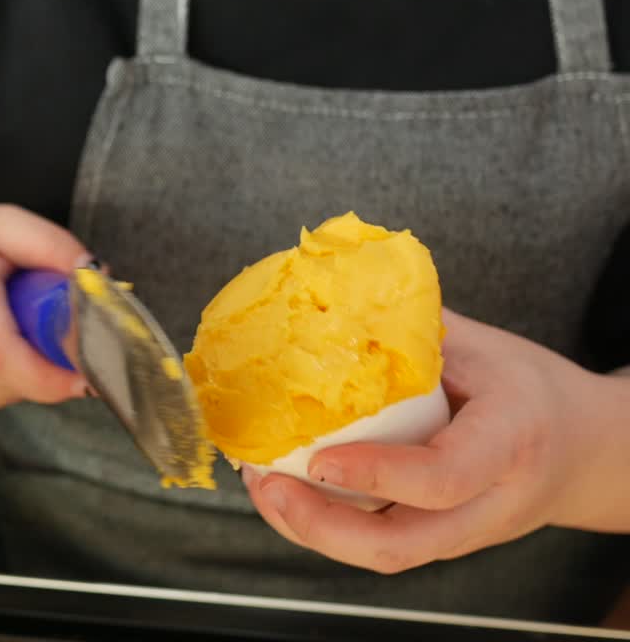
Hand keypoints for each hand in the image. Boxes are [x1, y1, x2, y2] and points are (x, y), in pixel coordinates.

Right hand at [0, 193, 90, 410]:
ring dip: (48, 358)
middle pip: (29, 377)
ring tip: (25, 319)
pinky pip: (22, 390)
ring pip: (31, 386)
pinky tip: (14, 338)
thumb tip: (96, 276)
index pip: (5, 355)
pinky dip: (32, 368)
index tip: (97, 358)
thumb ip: (49, 243)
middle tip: (71, 319)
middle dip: (66, 354)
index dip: (56, 368)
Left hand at [243, 307, 628, 573]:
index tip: (318, 458)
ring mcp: (464, 533)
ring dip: (310, 531)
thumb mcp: (485, 347)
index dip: (376, 475)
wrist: (588, 451)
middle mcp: (487, 503)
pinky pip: (379, 546)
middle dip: (319, 525)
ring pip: (383, 557)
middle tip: (265, 482)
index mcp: (508, 442)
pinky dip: (325, 526)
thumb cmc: (531, 389)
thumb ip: (415, 330)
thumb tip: (332, 294)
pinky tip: (286, 492)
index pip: (442, 476)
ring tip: (261, 486)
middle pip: (400, 546)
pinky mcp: (440, 541)